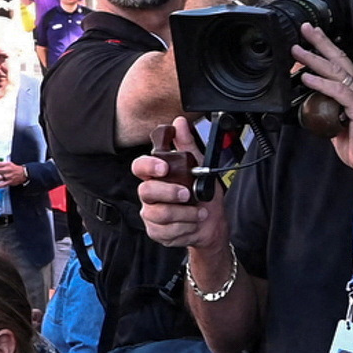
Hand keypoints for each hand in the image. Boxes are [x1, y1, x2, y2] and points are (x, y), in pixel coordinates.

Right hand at [128, 130, 231, 258]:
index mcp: (156, 176)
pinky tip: (192, 223)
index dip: (149, 166)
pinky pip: (165, 231)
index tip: (164, 168)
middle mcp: (150, 194)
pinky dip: (185, 227)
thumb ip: (187, 144)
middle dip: (170, 193)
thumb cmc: (202, 196)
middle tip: (188, 194)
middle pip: (146, 191)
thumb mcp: (200, 167)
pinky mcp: (156, 231)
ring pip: (159, 214)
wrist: (212, 224)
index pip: (140, 167)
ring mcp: (151, 214)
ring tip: (199, 212)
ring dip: (185, 214)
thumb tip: (179, 122)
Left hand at [289, 19, 352, 191]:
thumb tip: (311, 104)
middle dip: (320, 42)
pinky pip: (337, 90)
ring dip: (314, 59)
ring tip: (298, 52)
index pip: (339, 62)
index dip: (325, 47)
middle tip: (305, 29)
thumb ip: (327, 110)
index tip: (311, 36)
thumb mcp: (337, 122)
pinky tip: (307, 78)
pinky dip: (321, 83)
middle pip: (338, 58)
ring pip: (335, 71)